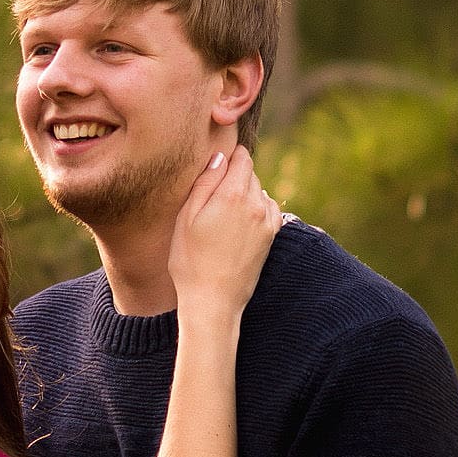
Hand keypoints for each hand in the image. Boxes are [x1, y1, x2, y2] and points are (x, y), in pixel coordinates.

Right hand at [167, 147, 281, 322]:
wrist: (213, 300)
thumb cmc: (191, 260)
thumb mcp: (186, 217)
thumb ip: (205, 183)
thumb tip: (220, 157)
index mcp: (233, 195)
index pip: (242, 158)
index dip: (229, 156)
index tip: (216, 163)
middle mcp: (256, 205)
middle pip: (251, 174)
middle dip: (234, 175)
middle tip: (213, 192)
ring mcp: (267, 222)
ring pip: (260, 192)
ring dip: (245, 193)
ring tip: (223, 210)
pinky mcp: (271, 237)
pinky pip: (268, 209)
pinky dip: (257, 208)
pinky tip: (240, 220)